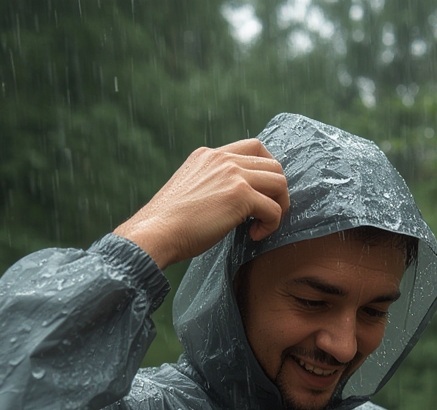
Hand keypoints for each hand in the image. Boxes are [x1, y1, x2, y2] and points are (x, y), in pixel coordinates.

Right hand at [113, 140, 289, 268]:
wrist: (156, 232)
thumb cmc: (170, 224)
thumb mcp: (191, 190)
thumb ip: (213, 185)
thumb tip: (237, 202)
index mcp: (210, 155)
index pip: (254, 147)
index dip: (266, 172)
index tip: (260, 195)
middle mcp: (223, 158)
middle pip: (273, 163)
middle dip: (277, 192)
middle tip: (265, 215)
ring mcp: (233, 174)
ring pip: (280, 182)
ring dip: (278, 207)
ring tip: (261, 226)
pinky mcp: (240, 195)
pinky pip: (274, 209)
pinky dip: (271, 225)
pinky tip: (254, 236)